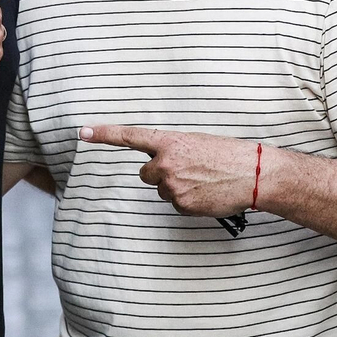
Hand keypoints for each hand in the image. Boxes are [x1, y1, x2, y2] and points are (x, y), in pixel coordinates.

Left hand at [80, 125, 258, 217]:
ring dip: (178, 187)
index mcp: (170, 141)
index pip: (130, 136)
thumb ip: (174, 151)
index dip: (104, 134)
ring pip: (163, 190)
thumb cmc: (229, 155)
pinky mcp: (181, 204)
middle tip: (188, 170)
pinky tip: (207, 193)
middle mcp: (165, 163)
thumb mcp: (197, 142)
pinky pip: (177, 205)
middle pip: (146, 174)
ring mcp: (172, 185)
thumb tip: (162, 165)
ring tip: (203, 180)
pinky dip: (189, 201)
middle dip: (161, 174)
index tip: (83, 131)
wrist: (254, 174)